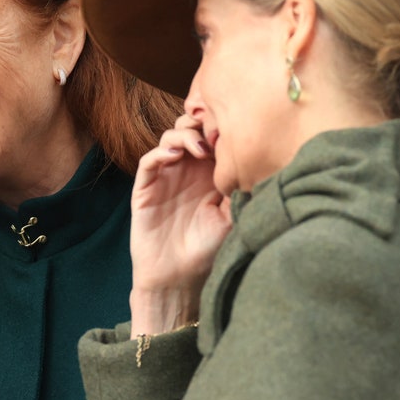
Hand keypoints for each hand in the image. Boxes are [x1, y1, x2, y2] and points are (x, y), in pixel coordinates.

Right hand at [127, 114, 231, 332]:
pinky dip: (160, 153)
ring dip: (183, 135)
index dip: (221, 126)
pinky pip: (149, 161)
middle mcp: (187, 170)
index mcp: (210, 173)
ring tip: (198, 149)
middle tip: (215, 134)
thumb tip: (253, 157)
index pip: (213, 136)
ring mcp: (166, 177)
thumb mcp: (233, 216)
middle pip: (190, 128)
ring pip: (169, 138)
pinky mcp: (146, 188)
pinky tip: (174, 157)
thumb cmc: (208, 249)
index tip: (234, 131)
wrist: (178, 276)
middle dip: (201, 123)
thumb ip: (240, 187)